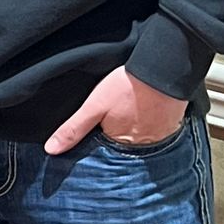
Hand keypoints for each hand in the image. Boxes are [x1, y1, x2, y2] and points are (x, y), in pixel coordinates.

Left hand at [45, 67, 186, 156]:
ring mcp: (159, 138)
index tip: (97, 132)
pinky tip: (146, 113)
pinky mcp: (172, 126)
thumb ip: (73, 129)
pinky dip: (151, 126)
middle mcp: (141, 148)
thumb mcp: (94, 106)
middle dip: (117, 139)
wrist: (163, 69)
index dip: (98, 143)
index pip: (104, 154)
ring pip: (141, 140)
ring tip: (131, 115)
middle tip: (118, 119)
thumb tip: (51, 150)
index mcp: (120, 145)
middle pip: (123, 148)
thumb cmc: (128, 86)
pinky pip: (158, 132)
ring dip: (135, 132)